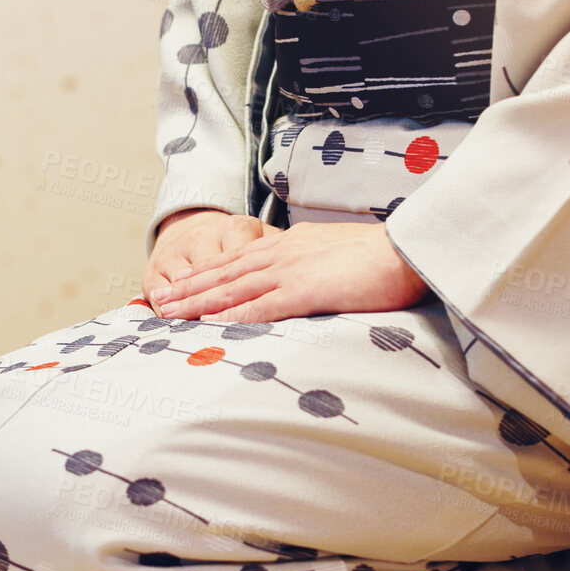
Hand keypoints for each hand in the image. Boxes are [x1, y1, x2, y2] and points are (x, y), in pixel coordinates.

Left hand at [147, 221, 428, 321]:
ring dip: (197, 302)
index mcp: (292, 244)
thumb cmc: (386, 256)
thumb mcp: (341, 256)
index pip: (239, 259)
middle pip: (225, 272)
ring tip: (168, 313)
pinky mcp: (306, 290)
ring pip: (233, 289)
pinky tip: (209, 326)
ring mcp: (292, 271)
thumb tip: (307, 280)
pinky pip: (261, 307)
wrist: (413, 247)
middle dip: (188, 287)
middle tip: (156, 299)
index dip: (207, 273)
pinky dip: (231, 317)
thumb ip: (317, 266)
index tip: (182, 284)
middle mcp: (284, 253)